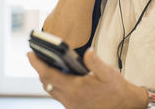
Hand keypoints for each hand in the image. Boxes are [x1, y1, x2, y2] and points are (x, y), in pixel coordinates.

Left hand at [27, 48, 146, 108]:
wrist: (124, 106)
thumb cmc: (116, 88)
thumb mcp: (108, 73)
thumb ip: (96, 62)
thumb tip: (87, 51)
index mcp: (76, 88)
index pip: (49, 75)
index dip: (37, 64)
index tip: (30, 53)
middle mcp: (70, 99)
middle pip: (46, 82)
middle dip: (40, 68)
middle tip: (36, 54)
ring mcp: (70, 105)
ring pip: (51, 89)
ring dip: (46, 76)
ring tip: (46, 62)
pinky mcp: (73, 107)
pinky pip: (58, 94)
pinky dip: (55, 83)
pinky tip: (60, 74)